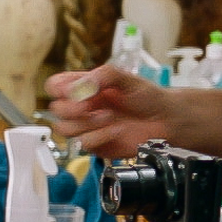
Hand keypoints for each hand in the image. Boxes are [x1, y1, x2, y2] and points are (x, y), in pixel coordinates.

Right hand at [45, 64, 174, 158]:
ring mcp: (87, 126)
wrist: (165, 120)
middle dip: (73, 108)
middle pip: (56, 109)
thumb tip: (79, 88)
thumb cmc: (147, 96)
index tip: (74, 90)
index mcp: (84, 86)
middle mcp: (82, 106)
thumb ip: (101, 77)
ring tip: (109, 117)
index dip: (59, 89)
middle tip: (91, 105)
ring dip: (87, 123)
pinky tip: (115, 130)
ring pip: (65, 129)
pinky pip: (84, 144)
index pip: (55, 86)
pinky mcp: (96, 144)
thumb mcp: (125, 77)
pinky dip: (100, 136)